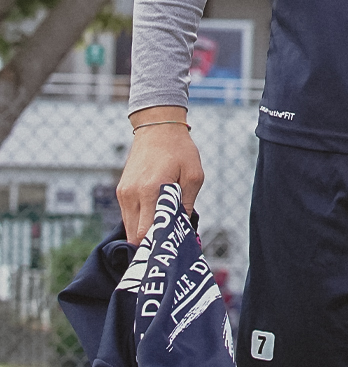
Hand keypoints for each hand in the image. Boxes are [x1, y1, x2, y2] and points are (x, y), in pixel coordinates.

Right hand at [116, 107, 202, 244]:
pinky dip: (139, 221)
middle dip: (149, 243)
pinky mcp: (121, 191)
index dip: (154, 245)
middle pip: (134, 235)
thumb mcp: (194, 175)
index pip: (145, 231)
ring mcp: (124, 193)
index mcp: (151, 190)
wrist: (157, 129)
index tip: (167, 252)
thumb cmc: (180, 151)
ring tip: (162, 232)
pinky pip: (128, 216)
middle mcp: (132, 194)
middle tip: (166, 247)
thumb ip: (187, 203)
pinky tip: (155, 217)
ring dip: (143, 232)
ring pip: (129, 228)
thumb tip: (182, 228)